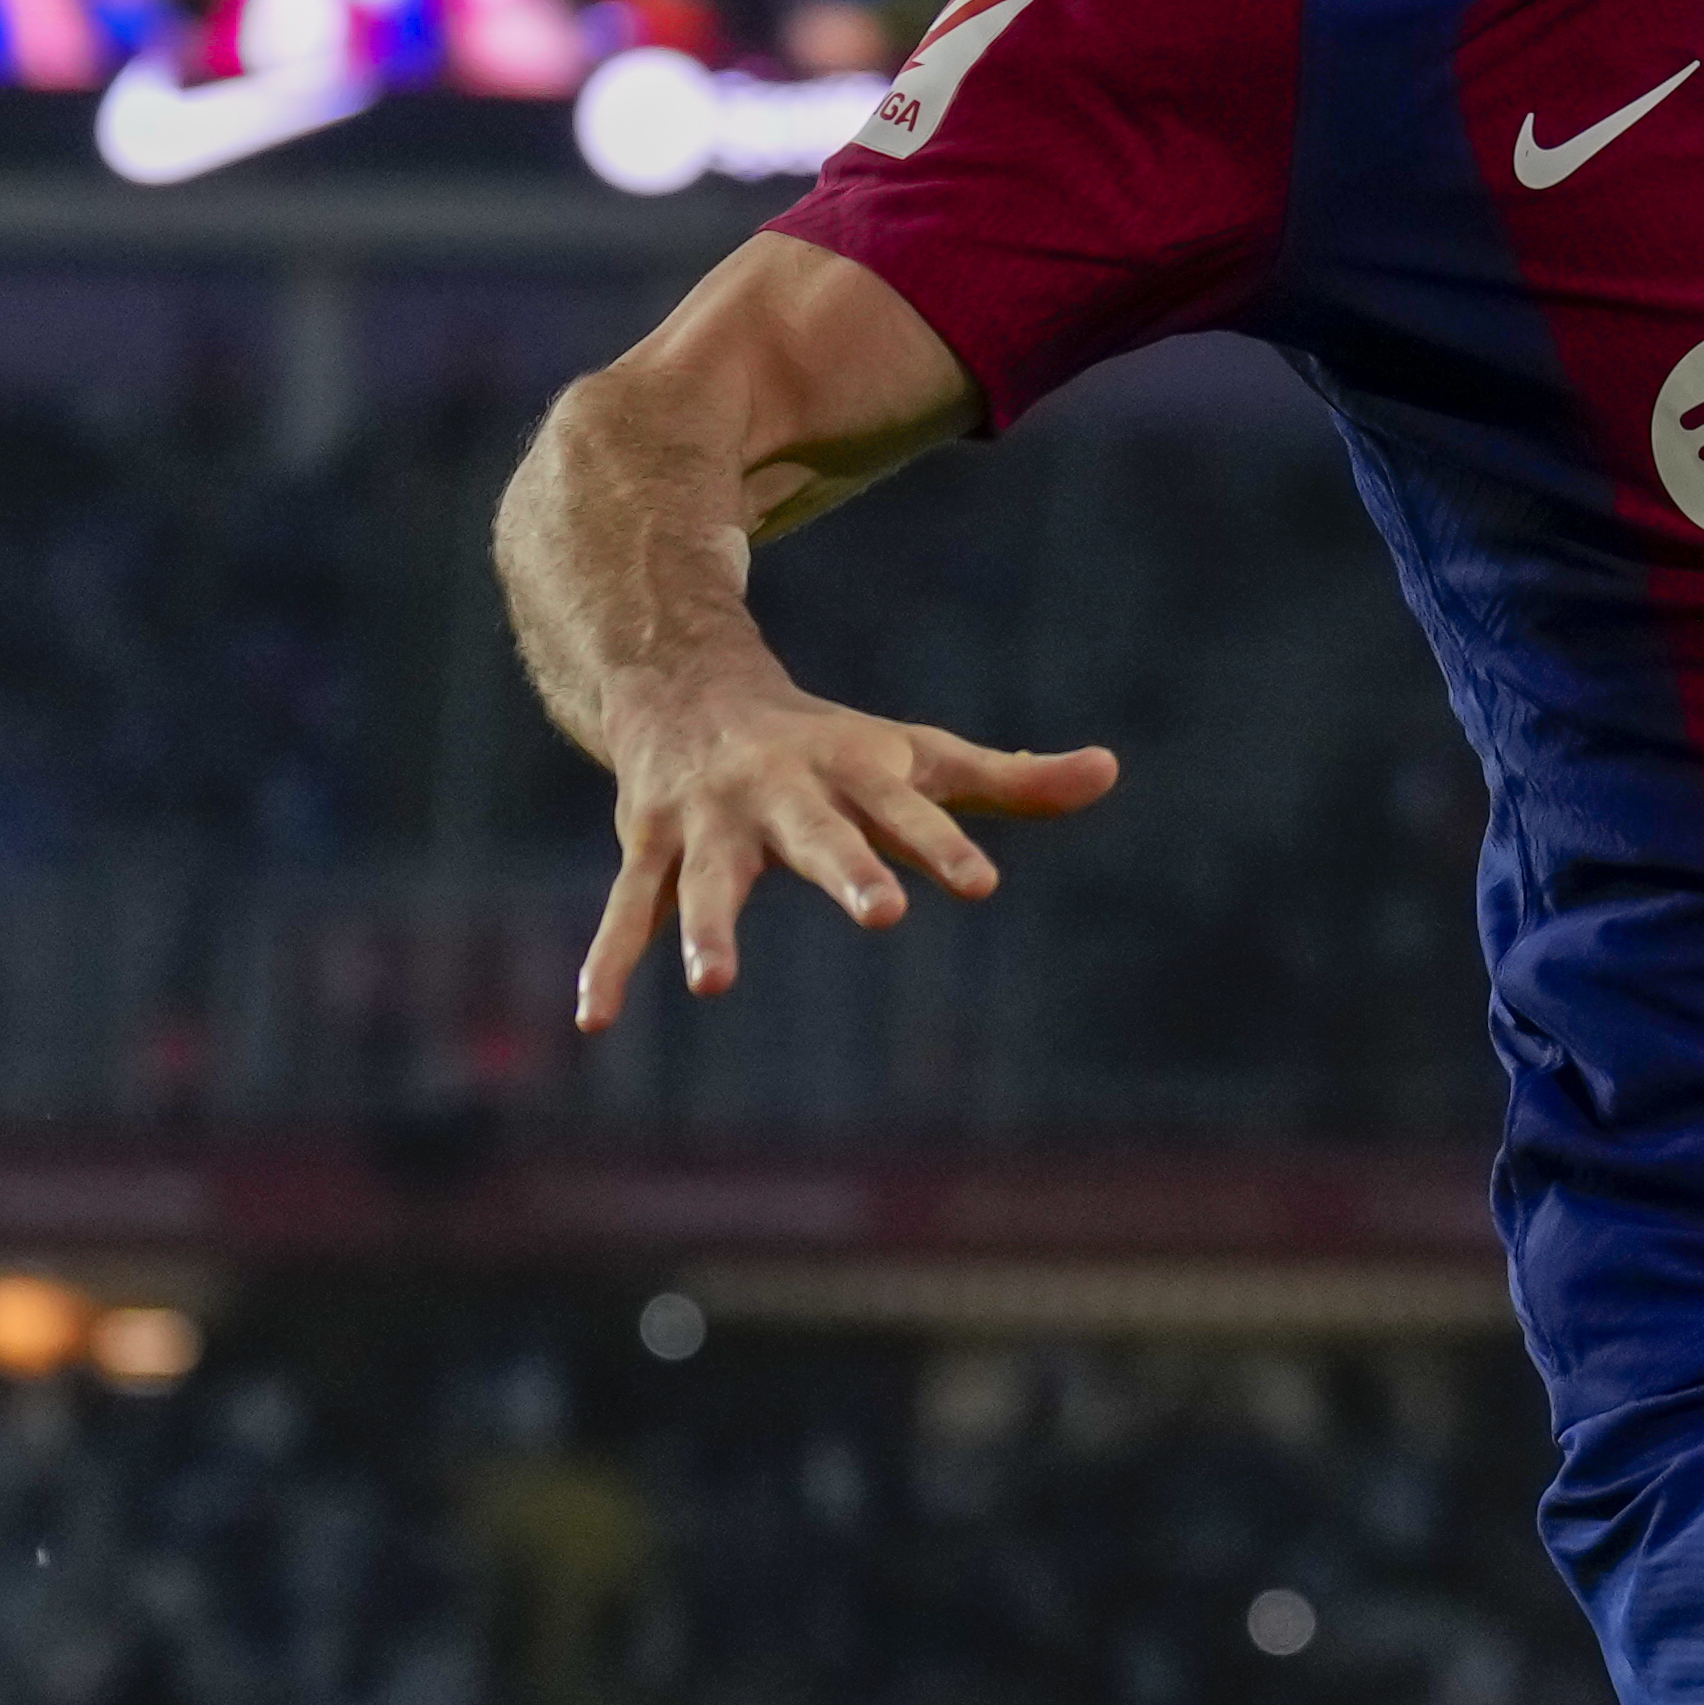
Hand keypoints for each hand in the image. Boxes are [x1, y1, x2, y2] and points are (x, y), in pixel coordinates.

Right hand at [571, 672, 1121, 1028]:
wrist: (690, 683)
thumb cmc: (832, 743)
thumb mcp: (918, 756)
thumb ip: (1010, 779)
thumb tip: (1110, 772)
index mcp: (856, 772)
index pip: (912, 812)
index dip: (946, 845)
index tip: (983, 883)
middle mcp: (783, 792)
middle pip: (822, 836)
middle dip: (849, 870)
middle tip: (884, 914)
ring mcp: (710, 820)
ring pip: (710, 878)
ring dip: (709, 926)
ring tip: (713, 983)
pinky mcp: (650, 846)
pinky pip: (626, 908)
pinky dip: (608, 962)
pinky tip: (593, 1020)